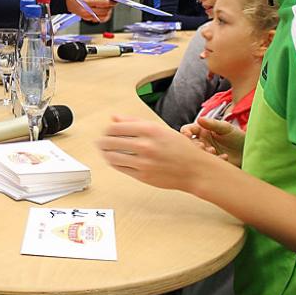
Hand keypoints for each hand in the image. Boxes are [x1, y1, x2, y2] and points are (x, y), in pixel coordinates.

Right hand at [65, 0, 116, 21]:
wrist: (67, 0)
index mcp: (88, 1)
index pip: (105, 3)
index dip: (111, 0)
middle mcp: (87, 10)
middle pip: (106, 10)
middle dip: (109, 4)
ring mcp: (87, 16)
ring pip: (105, 16)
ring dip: (107, 10)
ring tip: (102, 4)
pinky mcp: (88, 19)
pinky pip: (100, 19)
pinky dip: (103, 15)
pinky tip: (101, 9)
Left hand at [98, 114, 223, 191]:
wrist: (195, 170)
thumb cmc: (179, 147)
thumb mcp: (159, 128)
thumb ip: (134, 122)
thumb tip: (113, 118)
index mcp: (149, 130)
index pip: (115, 128)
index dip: (106, 130)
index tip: (105, 131)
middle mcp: (145, 145)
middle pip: (110, 142)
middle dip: (102, 141)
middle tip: (100, 141)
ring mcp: (144, 162)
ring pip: (112, 157)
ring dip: (105, 153)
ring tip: (104, 151)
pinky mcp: (143, 176)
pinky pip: (121, 168)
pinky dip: (114, 163)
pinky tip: (114, 160)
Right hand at [185, 117, 245, 166]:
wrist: (250, 150)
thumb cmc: (238, 136)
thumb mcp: (226, 128)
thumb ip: (212, 124)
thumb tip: (199, 119)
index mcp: (202, 131)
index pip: (188, 130)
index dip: (185, 132)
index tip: (187, 135)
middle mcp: (202, 141)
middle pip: (190, 143)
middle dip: (195, 145)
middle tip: (203, 146)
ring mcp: (206, 153)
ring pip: (197, 153)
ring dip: (203, 152)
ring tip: (214, 151)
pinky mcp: (212, 163)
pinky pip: (208, 162)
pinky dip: (215, 160)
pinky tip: (225, 157)